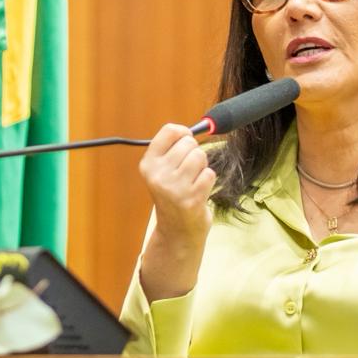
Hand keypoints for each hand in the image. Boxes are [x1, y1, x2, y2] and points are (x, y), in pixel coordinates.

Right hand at [138, 123, 217, 243]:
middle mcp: (158, 175)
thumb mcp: (161, 171)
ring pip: (200, 156)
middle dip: (194, 153)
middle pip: (189, 143)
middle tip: (188, 171)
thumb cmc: (174, 194)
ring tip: (193, 180)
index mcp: (148, 164)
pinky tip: (198, 191)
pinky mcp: (191, 198)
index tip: (184, 143)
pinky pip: (209, 174)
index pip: (169, 130)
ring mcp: (174, 188)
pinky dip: (208, 181)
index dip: (183, 133)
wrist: (177, 230)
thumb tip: (198, 127)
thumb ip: (172, 148)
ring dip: (202, 167)